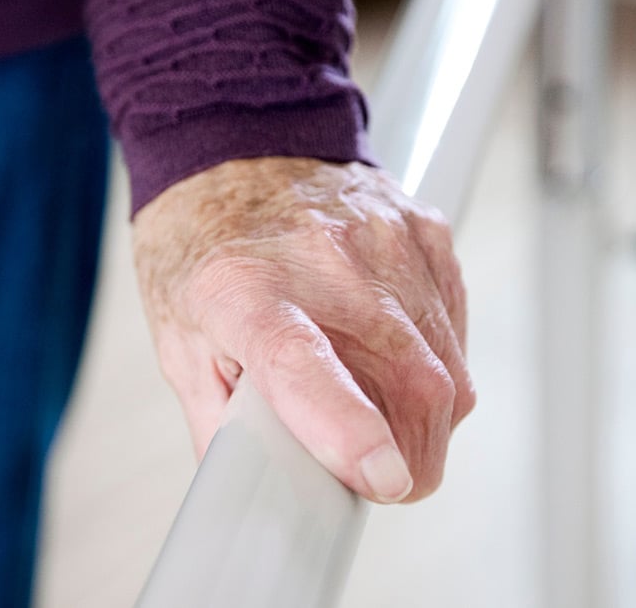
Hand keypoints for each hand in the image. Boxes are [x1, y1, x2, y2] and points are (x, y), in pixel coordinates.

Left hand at [132, 157, 473, 503]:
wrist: (238, 141)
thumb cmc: (202, 242)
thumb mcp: (179, 336)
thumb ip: (220, 419)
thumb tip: (252, 494)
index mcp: (244, 291)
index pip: (305, 365)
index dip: (349, 428)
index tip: (381, 479)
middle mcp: (325, 261)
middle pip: (408, 383)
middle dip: (409, 461)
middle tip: (380, 479)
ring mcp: (387, 243)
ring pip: (446, 370)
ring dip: (427, 423)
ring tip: (382, 416)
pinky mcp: (426, 234)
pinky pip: (456, 330)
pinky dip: (438, 369)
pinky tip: (395, 360)